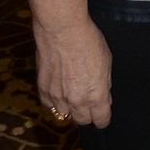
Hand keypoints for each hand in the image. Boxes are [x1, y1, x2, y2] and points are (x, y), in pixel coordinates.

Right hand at [29, 0, 111, 127]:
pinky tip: (59, 89)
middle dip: (87, 114)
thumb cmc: (88, 40)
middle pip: (83, 120)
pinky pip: (49, 104)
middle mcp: (77, 100)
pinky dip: (54, 100)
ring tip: (72, 92)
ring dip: (70, 107)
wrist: (62, 29)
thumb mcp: (106, 61)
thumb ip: (104, 83)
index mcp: (96, 94)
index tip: (103, 115)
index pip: (101, 119)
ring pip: (65, 114)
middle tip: (89, 104)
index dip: (103, 118)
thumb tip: (104, 96)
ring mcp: (58, 97)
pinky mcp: (43, 90)